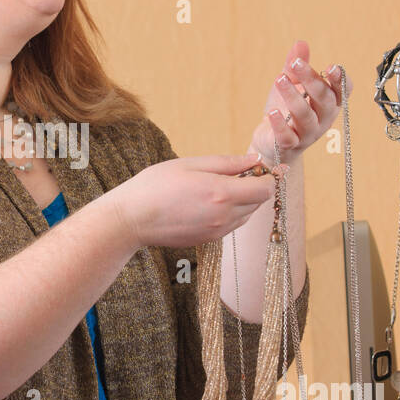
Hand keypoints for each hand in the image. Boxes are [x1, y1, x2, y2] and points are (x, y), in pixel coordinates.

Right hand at [109, 151, 275, 251]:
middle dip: (255, 187)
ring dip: (242, 201)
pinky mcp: (208, 240)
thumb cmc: (155, 186)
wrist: (131, 220)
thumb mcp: (190, 164)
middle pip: (259, 203)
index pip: (265, 189)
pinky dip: (229, 212)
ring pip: (246, 215)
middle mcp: (224, 217)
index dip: (267, 177)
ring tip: (218, 187)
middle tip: (237, 174)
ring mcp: (217, 232)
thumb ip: (226, 163)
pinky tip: (208, 202)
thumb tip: (253, 159)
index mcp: (221, 194)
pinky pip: (231, 225)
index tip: (258, 168)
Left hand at [248, 39, 353, 167]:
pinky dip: (279, 125)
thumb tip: (301, 43)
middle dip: (312, 81)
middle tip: (296, 63)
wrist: (271, 142)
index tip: (332, 67)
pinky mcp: (290, 145)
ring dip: (293, 97)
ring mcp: (308, 133)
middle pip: (324, 100)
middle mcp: (323, 118)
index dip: (340, 80)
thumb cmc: (286, 110)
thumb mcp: (290, 84)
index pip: (342, 91)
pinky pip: (287, 136)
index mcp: (329, 102)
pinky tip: (271, 112)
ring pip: (305, 115)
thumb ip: (296, 65)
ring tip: (279, 79)